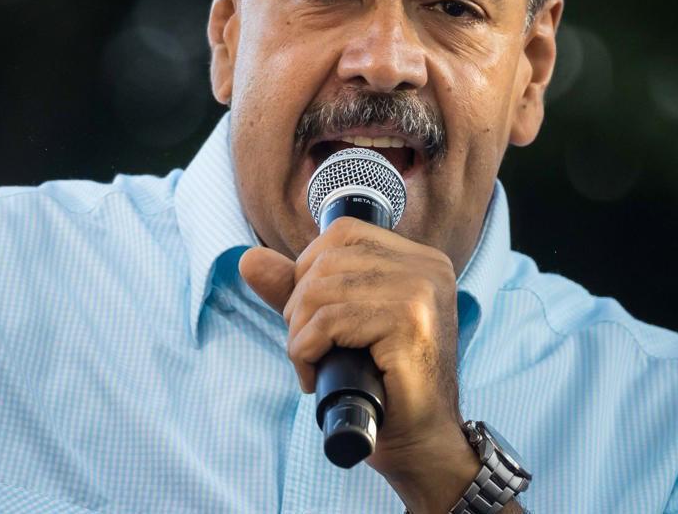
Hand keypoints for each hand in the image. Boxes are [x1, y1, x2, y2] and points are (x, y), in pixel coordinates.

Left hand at [240, 217, 480, 511]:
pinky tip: (316, 375)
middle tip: (307, 347)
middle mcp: (428, 268)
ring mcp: (422, 294)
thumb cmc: (382, 385)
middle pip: (329, 258)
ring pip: (323, 289)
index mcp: (420, 259)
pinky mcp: (409, 325)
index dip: (309, 268)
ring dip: (300, 332)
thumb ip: (296, 289)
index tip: (311, 315)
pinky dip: (307, 349)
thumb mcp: (336, 325)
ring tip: (311, 363)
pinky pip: (331, 320)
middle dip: (299, 304)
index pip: (344, 233)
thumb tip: (249, 259)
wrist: (421, 444)